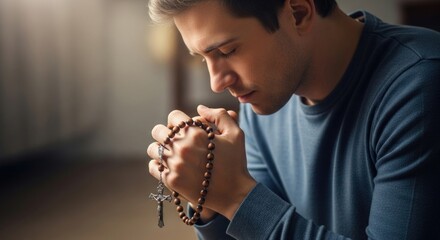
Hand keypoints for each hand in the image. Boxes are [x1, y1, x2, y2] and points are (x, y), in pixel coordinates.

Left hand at [147, 105, 255, 219]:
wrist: (235, 194)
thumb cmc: (235, 162)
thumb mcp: (235, 133)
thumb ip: (219, 115)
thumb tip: (200, 107)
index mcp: (196, 133)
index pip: (173, 116)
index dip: (178, 120)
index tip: (183, 128)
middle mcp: (182, 147)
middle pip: (158, 131)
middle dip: (166, 133)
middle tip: (174, 140)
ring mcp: (175, 165)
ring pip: (153, 149)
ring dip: (159, 149)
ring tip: (170, 153)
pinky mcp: (171, 181)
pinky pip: (153, 167)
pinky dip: (157, 165)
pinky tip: (167, 165)